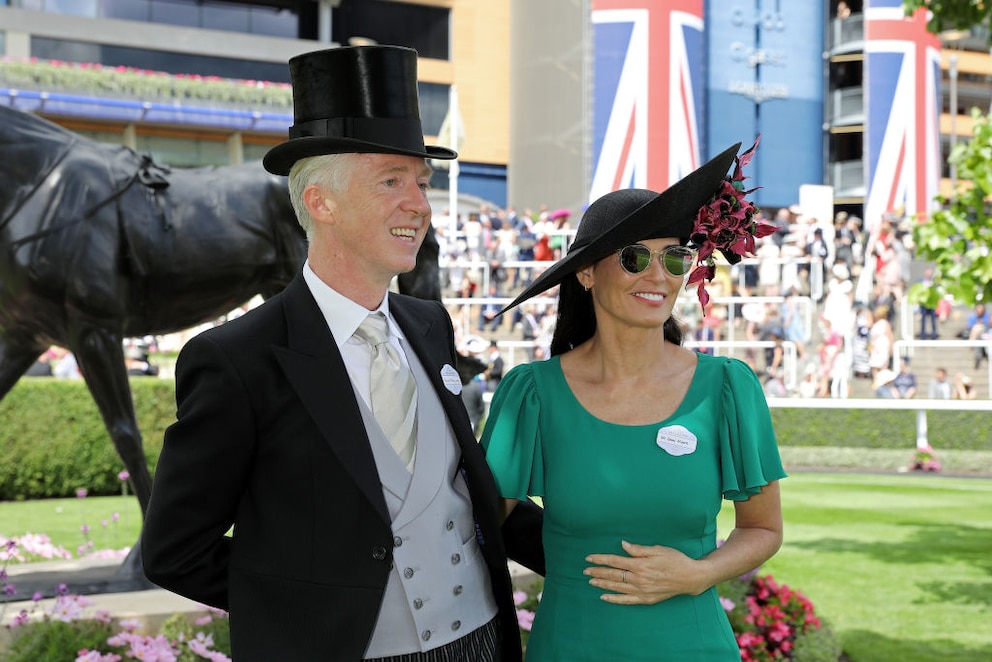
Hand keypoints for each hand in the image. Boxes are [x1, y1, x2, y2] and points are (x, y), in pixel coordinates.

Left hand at [583, 540, 703, 604]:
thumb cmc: (675, 559)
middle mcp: (639, 579)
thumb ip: (638, 549)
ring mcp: (642, 590)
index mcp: (640, 564)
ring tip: (591, 582)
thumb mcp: (658, 549)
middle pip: (613, 575)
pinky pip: (626, 600)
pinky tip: (604, 597)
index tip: (589, 558)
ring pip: (617, 588)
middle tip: (585, 571)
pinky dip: (614, 599)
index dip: (600, 560)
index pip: (615, 561)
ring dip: (602, 584)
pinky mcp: (646, 599)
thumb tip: (622, 544)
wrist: (690, 577)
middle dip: (597, 572)